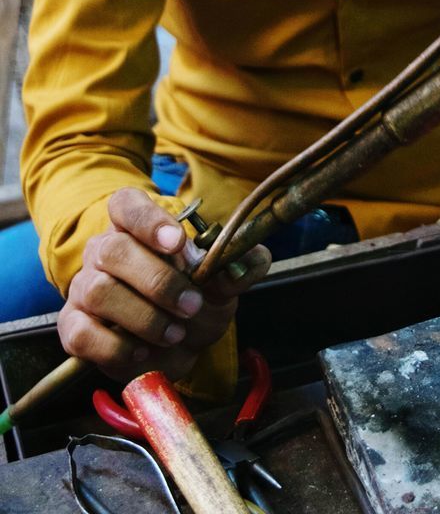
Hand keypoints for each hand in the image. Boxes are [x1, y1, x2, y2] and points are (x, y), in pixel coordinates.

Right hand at [58, 188, 270, 379]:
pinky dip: (117, 346)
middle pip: (115, 249)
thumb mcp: (222, 284)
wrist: (172, 344)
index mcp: (135, 226)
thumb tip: (252, 258)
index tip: (177, 240)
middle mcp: (104, 250)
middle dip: (158, 280)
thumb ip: (237, 268)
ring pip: (99, 291)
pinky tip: (141, 349)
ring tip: (175, 331)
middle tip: (192, 304)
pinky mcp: (74, 327)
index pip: (126, 204)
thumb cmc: (194, 300)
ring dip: (144, 317)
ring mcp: (84, 287)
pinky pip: (83, 333)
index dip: (149, 219)